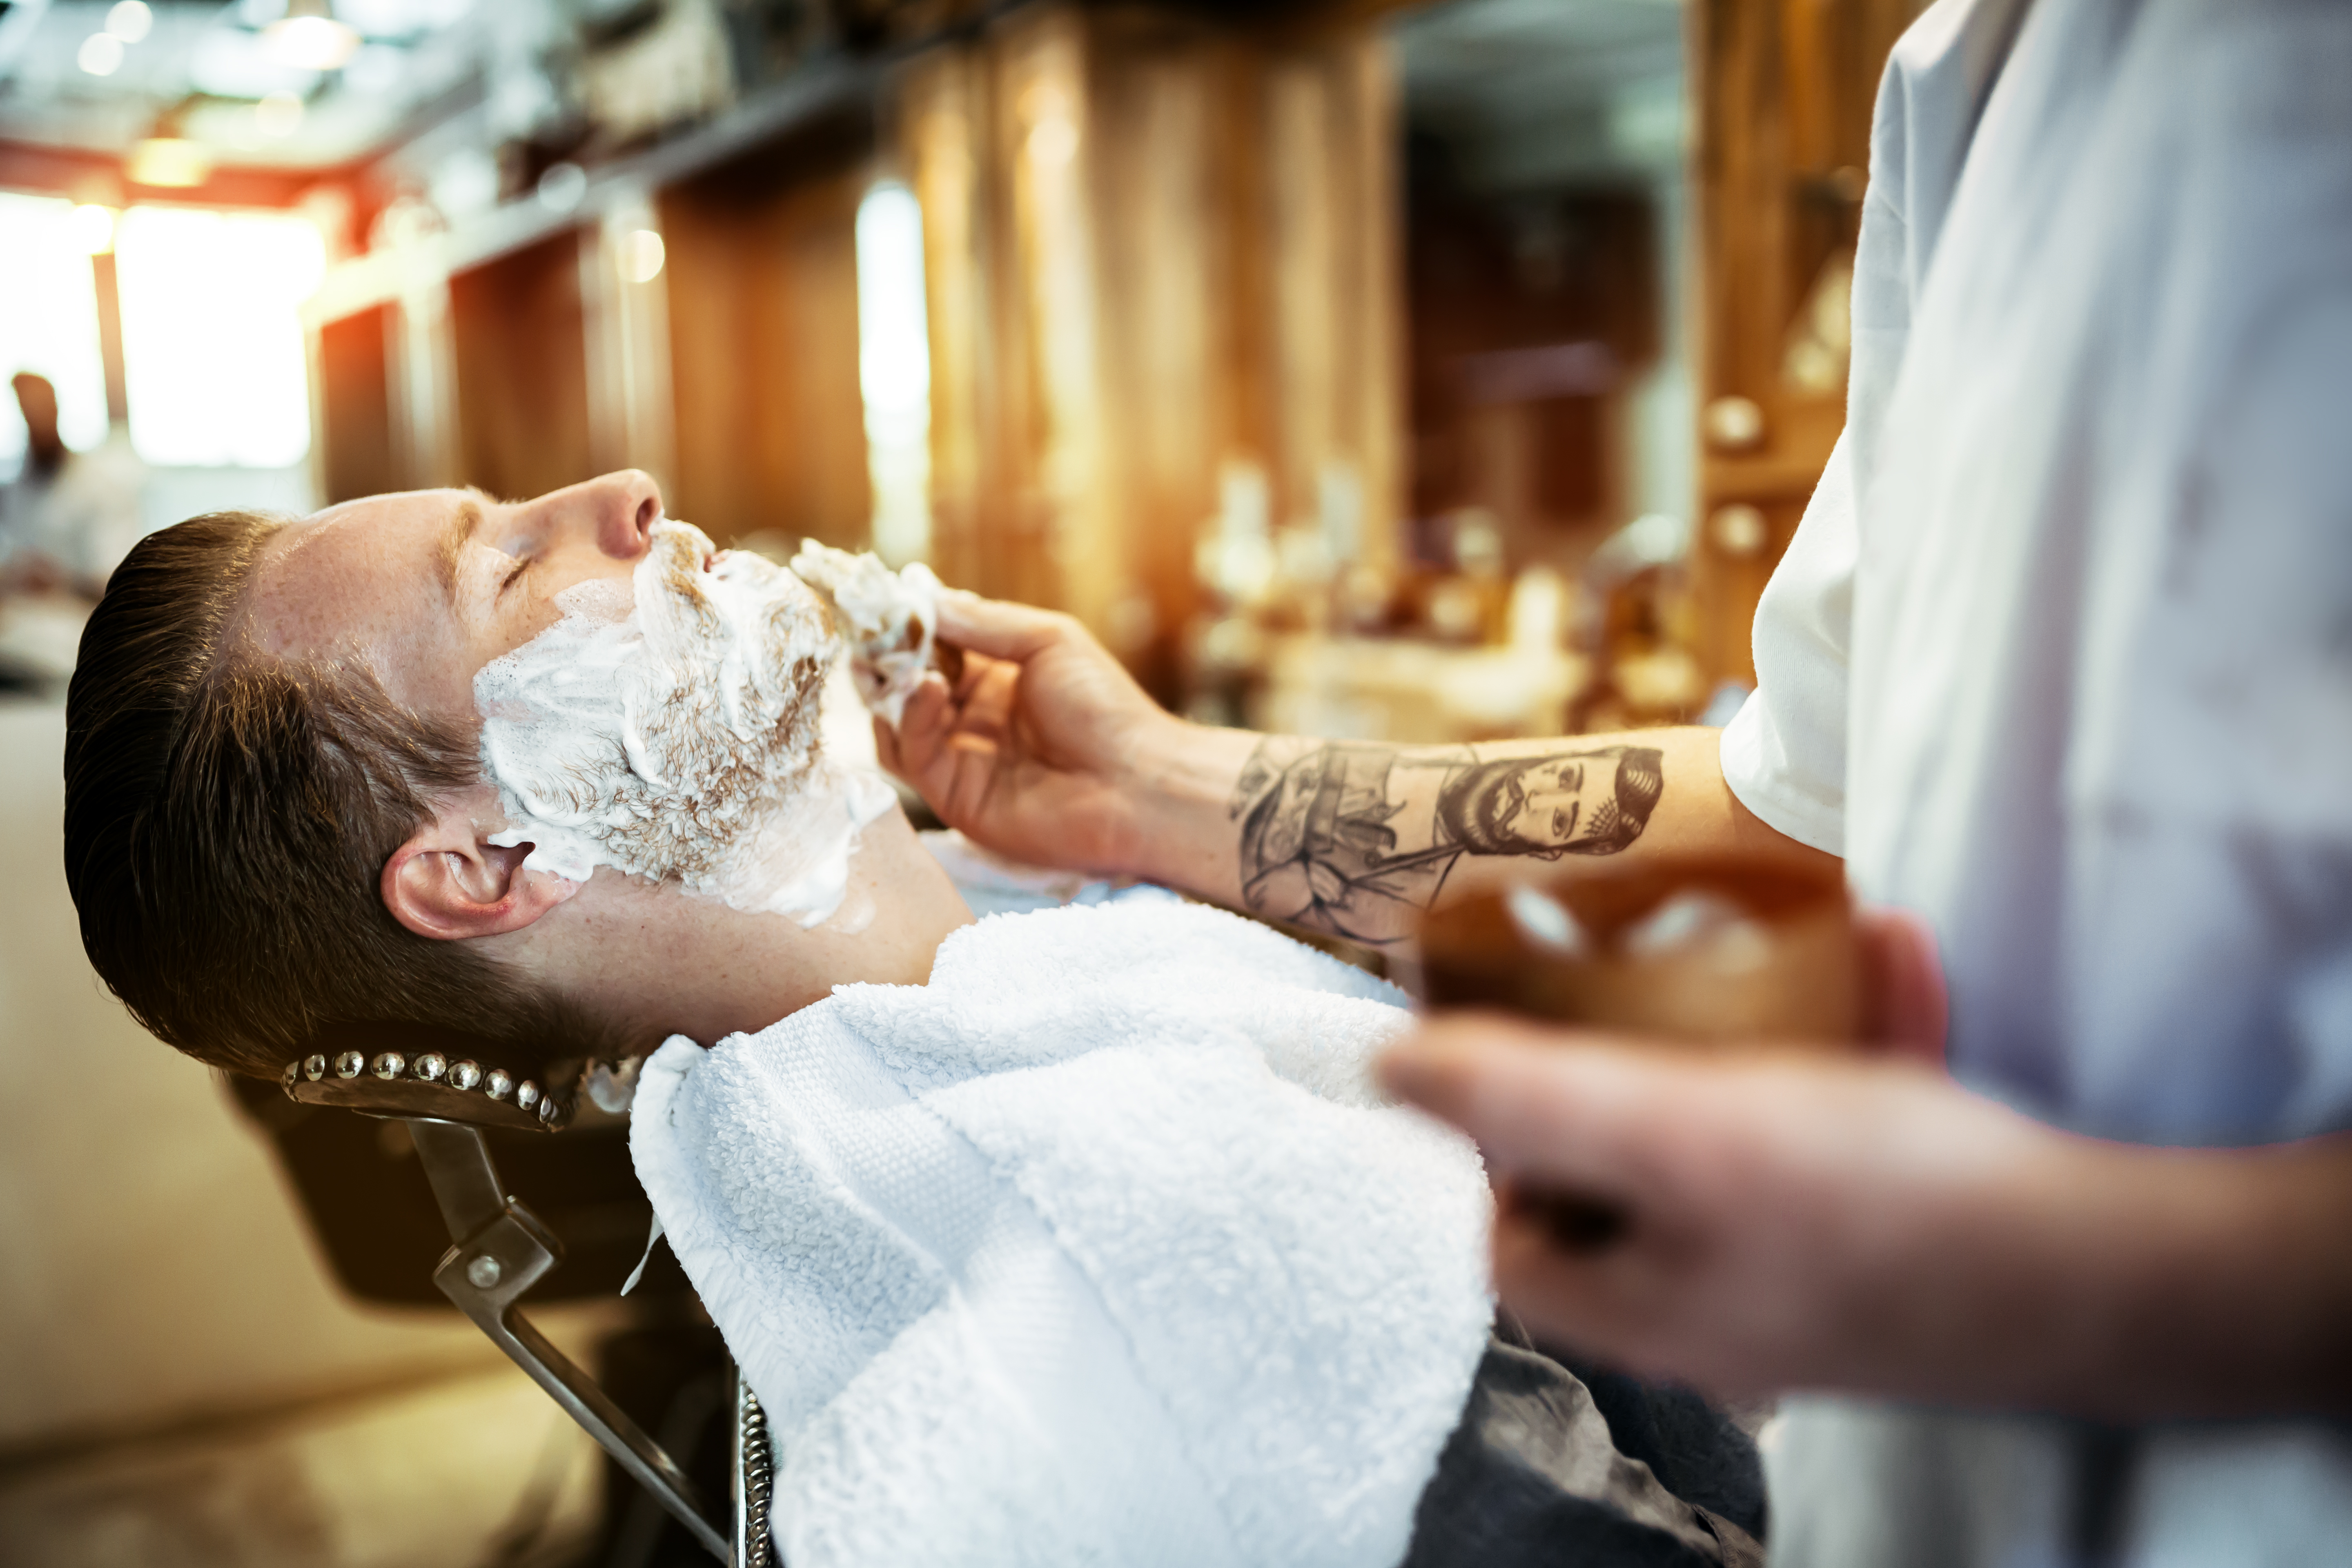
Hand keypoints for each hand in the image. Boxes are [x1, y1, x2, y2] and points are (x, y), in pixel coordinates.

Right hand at [876, 591, 1186, 876]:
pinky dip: (912, 719)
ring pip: (897, 724)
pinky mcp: (956, 798)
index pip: (932, 649)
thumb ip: (982, 623)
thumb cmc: (1106, 708)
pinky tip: (927, 688)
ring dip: (890, 689)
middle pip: (904, 687)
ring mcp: (961, 760)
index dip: (904, 627)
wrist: (1138, 784)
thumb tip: (921, 599)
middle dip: (884, 657)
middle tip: (865, 628)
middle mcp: (971, 719)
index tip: (877, 600)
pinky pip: (915, 757)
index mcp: (994, 679)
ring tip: (896, 660)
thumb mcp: (1047, 641)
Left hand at [1380, 1022, 2066, 1400]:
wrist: (2113, 1272)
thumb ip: (1526, 1101)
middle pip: (1630, 1173)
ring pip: (1748, 1132)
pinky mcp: (1892, 1234)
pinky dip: (1864, 1040)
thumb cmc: (1880, 1209)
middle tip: (1675, 976)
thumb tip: (1389, 1069)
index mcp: (1641, 1302)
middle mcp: (1714, 1302)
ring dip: (1774, 1025)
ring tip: (1817, 940)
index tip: (1542, 1037)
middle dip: (1657, 1054)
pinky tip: (1896, 958)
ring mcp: (1806, 1270)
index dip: (1505, 1136)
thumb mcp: (1676, 1134)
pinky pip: (1847, 1127)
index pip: (1513, 1232)